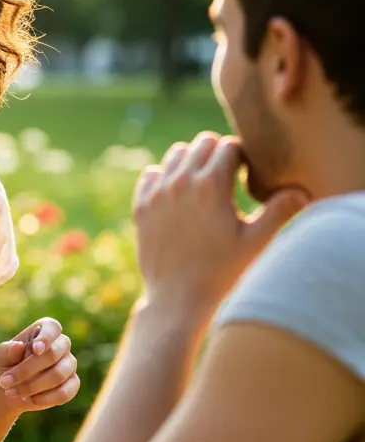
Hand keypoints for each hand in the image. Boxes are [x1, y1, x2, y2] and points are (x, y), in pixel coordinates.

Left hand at [0, 319, 79, 412]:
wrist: (7, 392)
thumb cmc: (3, 367)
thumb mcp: (0, 357)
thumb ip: (8, 351)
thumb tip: (18, 346)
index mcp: (42, 331)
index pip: (52, 327)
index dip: (46, 337)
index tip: (35, 349)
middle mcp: (60, 345)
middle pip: (54, 354)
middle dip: (27, 370)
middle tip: (5, 382)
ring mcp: (68, 365)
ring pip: (58, 375)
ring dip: (32, 386)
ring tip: (12, 393)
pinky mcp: (72, 385)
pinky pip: (65, 393)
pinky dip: (44, 399)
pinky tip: (28, 400)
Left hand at [133, 132, 307, 328]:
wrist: (177, 297)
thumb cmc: (222, 271)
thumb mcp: (256, 242)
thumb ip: (279, 211)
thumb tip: (299, 191)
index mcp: (211, 185)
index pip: (229, 146)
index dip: (242, 158)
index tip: (246, 176)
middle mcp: (180, 182)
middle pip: (202, 143)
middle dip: (218, 154)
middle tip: (228, 177)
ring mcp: (157, 192)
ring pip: (176, 154)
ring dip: (191, 162)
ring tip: (204, 186)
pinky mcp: (141, 206)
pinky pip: (151, 173)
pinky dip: (164, 177)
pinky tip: (178, 196)